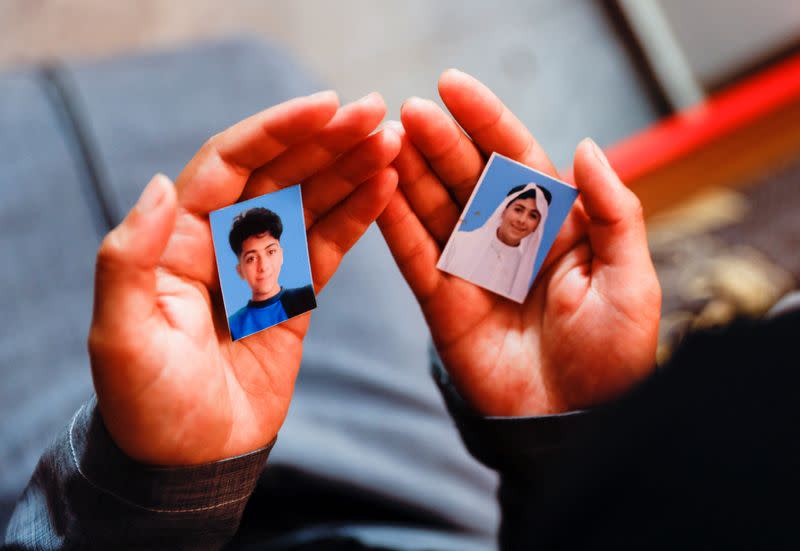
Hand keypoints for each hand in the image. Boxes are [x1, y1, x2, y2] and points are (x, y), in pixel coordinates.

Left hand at [89, 91, 399, 464]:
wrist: (191, 462)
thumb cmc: (149, 403)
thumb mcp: (123, 335)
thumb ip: (130, 258)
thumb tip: (158, 184)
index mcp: (179, 238)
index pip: (231, 163)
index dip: (278, 129)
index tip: (327, 106)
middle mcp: (224, 242)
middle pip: (281, 172)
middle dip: (327, 139)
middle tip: (378, 113)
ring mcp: (264, 268)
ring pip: (312, 202)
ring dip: (351, 169)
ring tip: (393, 143)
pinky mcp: (296, 297)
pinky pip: (330, 246)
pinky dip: (358, 216)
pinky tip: (385, 188)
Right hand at [378, 70, 660, 415]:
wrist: (574, 426)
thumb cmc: (614, 358)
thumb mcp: (631, 280)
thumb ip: (614, 211)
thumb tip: (586, 146)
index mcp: (555, 225)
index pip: (516, 159)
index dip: (486, 121)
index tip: (453, 86)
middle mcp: (508, 239)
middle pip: (467, 177)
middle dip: (439, 142)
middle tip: (408, 113)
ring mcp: (471, 268)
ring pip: (433, 209)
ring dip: (408, 174)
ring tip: (385, 140)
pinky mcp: (442, 301)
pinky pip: (414, 256)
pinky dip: (394, 223)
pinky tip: (378, 189)